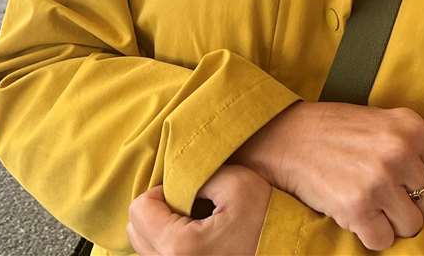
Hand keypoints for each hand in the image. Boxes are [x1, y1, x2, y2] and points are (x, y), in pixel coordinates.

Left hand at [126, 165, 269, 254]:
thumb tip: (174, 182)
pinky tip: (195, 235)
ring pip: (145, 247)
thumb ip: (197, 175)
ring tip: (192, 219)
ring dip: (161, 228)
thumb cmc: (265, 220)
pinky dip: (169, 243)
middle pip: (136, 230)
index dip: (160, 191)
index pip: (139, 210)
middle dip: (156, 211)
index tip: (186, 191)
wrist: (288, 250)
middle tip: (187, 203)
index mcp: (180, 247)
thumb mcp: (236, 183)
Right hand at [233, 101, 423, 250]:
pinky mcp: (356, 208)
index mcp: (411, 128)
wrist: (289, 137)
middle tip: (387, 195)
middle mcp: (399, 152)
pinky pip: (384, 240)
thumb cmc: (341, 130)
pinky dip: (373, 234)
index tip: (412, 183)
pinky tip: (359, 216)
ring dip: (393, 222)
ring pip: (412, 226)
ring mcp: (378, 181)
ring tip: (373, 205)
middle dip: (413, 205)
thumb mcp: (387, 122)